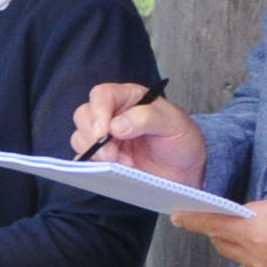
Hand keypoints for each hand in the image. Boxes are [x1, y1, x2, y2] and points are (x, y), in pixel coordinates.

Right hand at [71, 80, 207, 182]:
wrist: (186, 171)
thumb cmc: (181, 140)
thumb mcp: (173, 124)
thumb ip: (146, 118)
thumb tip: (116, 126)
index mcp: (128, 98)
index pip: (102, 95)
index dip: (98, 111)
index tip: (103, 132)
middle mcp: (112, 115)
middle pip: (83, 115)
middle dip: (93, 136)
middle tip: (112, 155)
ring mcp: (105, 138)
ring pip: (80, 137)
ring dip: (96, 153)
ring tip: (121, 164)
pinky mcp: (102, 158)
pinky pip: (84, 159)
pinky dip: (91, 166)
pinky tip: (110, 171)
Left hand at [174, 192, 266, 266]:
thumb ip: (257, 210)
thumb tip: (244, 215)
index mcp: (253, 233)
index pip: (210, 225)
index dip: (191, 220)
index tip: (178, 216)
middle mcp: (255, 258)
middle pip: (222, 244)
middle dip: (219, 232)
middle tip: (223, 220)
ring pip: (240, 260)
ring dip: (241, 247)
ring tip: (259, 235)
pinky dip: (260, 261)